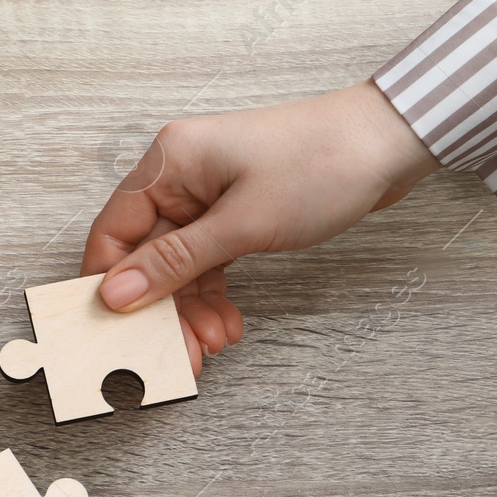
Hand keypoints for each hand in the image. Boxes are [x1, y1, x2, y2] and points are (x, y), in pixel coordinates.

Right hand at [82, 79, 439, 368]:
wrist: (389, 143)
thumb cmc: (323, 162)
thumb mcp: (243, 223)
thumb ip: (176, 262)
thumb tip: (118, 291)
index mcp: (170, 162)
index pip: (113, 231)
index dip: (107, 284)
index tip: (110, 331)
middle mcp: (181, 176)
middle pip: (147, 256)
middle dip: (161, 309)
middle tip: (173, 353)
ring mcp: (208, 195)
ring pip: (180, 266)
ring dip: (191, 309)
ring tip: (209, 345)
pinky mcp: (235, 212)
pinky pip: (208, 262)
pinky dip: (215, 295)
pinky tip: (224, 324)